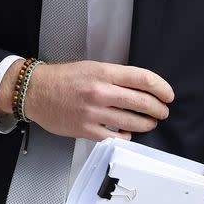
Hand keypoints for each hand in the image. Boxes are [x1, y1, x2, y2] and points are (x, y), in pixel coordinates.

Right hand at [0, 59, 173, 140]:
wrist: (35, 92)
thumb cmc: (63, 78)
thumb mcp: (92, 67)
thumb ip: (115, 76)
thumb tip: (141, 87)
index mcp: (103, 72)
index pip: (142, 78)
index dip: (161, 87)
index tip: (168, 94)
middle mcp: (100, 91)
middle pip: (141, 101)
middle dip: (158, 108)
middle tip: (162, 111)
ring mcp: (93, 112)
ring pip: (132, 121)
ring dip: (146, 124)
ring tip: (150, 123)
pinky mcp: (86, 129)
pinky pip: (115, 137)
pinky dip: (126, 136)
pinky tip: (128, 133)